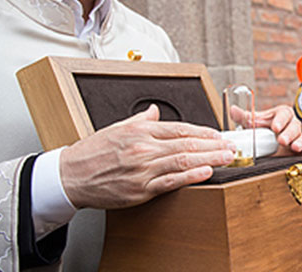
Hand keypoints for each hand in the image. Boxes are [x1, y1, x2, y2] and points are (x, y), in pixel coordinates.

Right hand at [60, 105, 236, 208]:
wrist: (70, 175)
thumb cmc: (92, 152)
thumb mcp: (117, 127)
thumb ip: (140, 119)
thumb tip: (154, 111)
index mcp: (140, 130)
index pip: (180, 128)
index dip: (203, 131)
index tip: (219, 134)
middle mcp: (144, 148)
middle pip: (187, 143)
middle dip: (214, 145)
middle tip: (232, 146)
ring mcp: (143, 169)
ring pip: (183, 160)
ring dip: (209, 159)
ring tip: (227, 157)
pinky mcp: (140, 189)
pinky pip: (170, 182)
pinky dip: (190, 176)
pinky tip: (205, 173)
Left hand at [229, 104, 301, 155]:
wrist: (268, 144)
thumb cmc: (263, 129)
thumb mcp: (253, 123)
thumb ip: (244, 117)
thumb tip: (233, 109)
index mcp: (281, 114)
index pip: (284, 113)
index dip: (280, 120)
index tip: (274, 127)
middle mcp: (292, 124)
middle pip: (295, 125)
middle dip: (288, 133)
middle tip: (281, 140)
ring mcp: (298, 137)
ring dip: (300, 142)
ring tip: (294, 147)